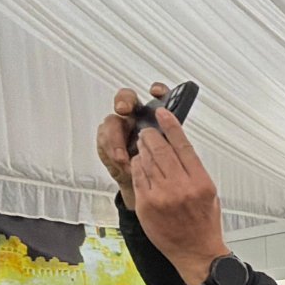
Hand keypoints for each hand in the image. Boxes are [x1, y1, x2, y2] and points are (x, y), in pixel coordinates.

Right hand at [95, 84, 167, 208]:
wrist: (154, 195)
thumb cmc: (168, 174)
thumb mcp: (180, 161)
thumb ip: (177, 144)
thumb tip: (178, 132)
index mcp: (159, 119)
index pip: (159, 96)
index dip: (157, 90)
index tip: (156, 91)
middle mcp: (138, 119)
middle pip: (128, 99)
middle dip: (124, 101)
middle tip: (124, 109)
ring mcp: (122, 129)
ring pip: (113, 121)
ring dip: (116, 137)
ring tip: (125, 156)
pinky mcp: (110, 143)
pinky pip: (104, 140)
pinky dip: (111, 152)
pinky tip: (121, 162)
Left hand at [129, 107, 228, 284]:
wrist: (196, 252)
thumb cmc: (204, 224)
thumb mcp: (209, 193)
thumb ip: (194, 171)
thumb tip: (178, 149)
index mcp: (200, 182)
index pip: (183, 146)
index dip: (171, 126)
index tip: (164, 114)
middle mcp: (181, 187)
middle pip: (161, 149)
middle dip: (151, 136)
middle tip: (148, 132)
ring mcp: (161, 196)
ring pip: (146, 160)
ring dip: (143, 151)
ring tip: (144, 149)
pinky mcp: (146, 204)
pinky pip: (137, 177)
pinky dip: (137, 168)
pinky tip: (141, 167)